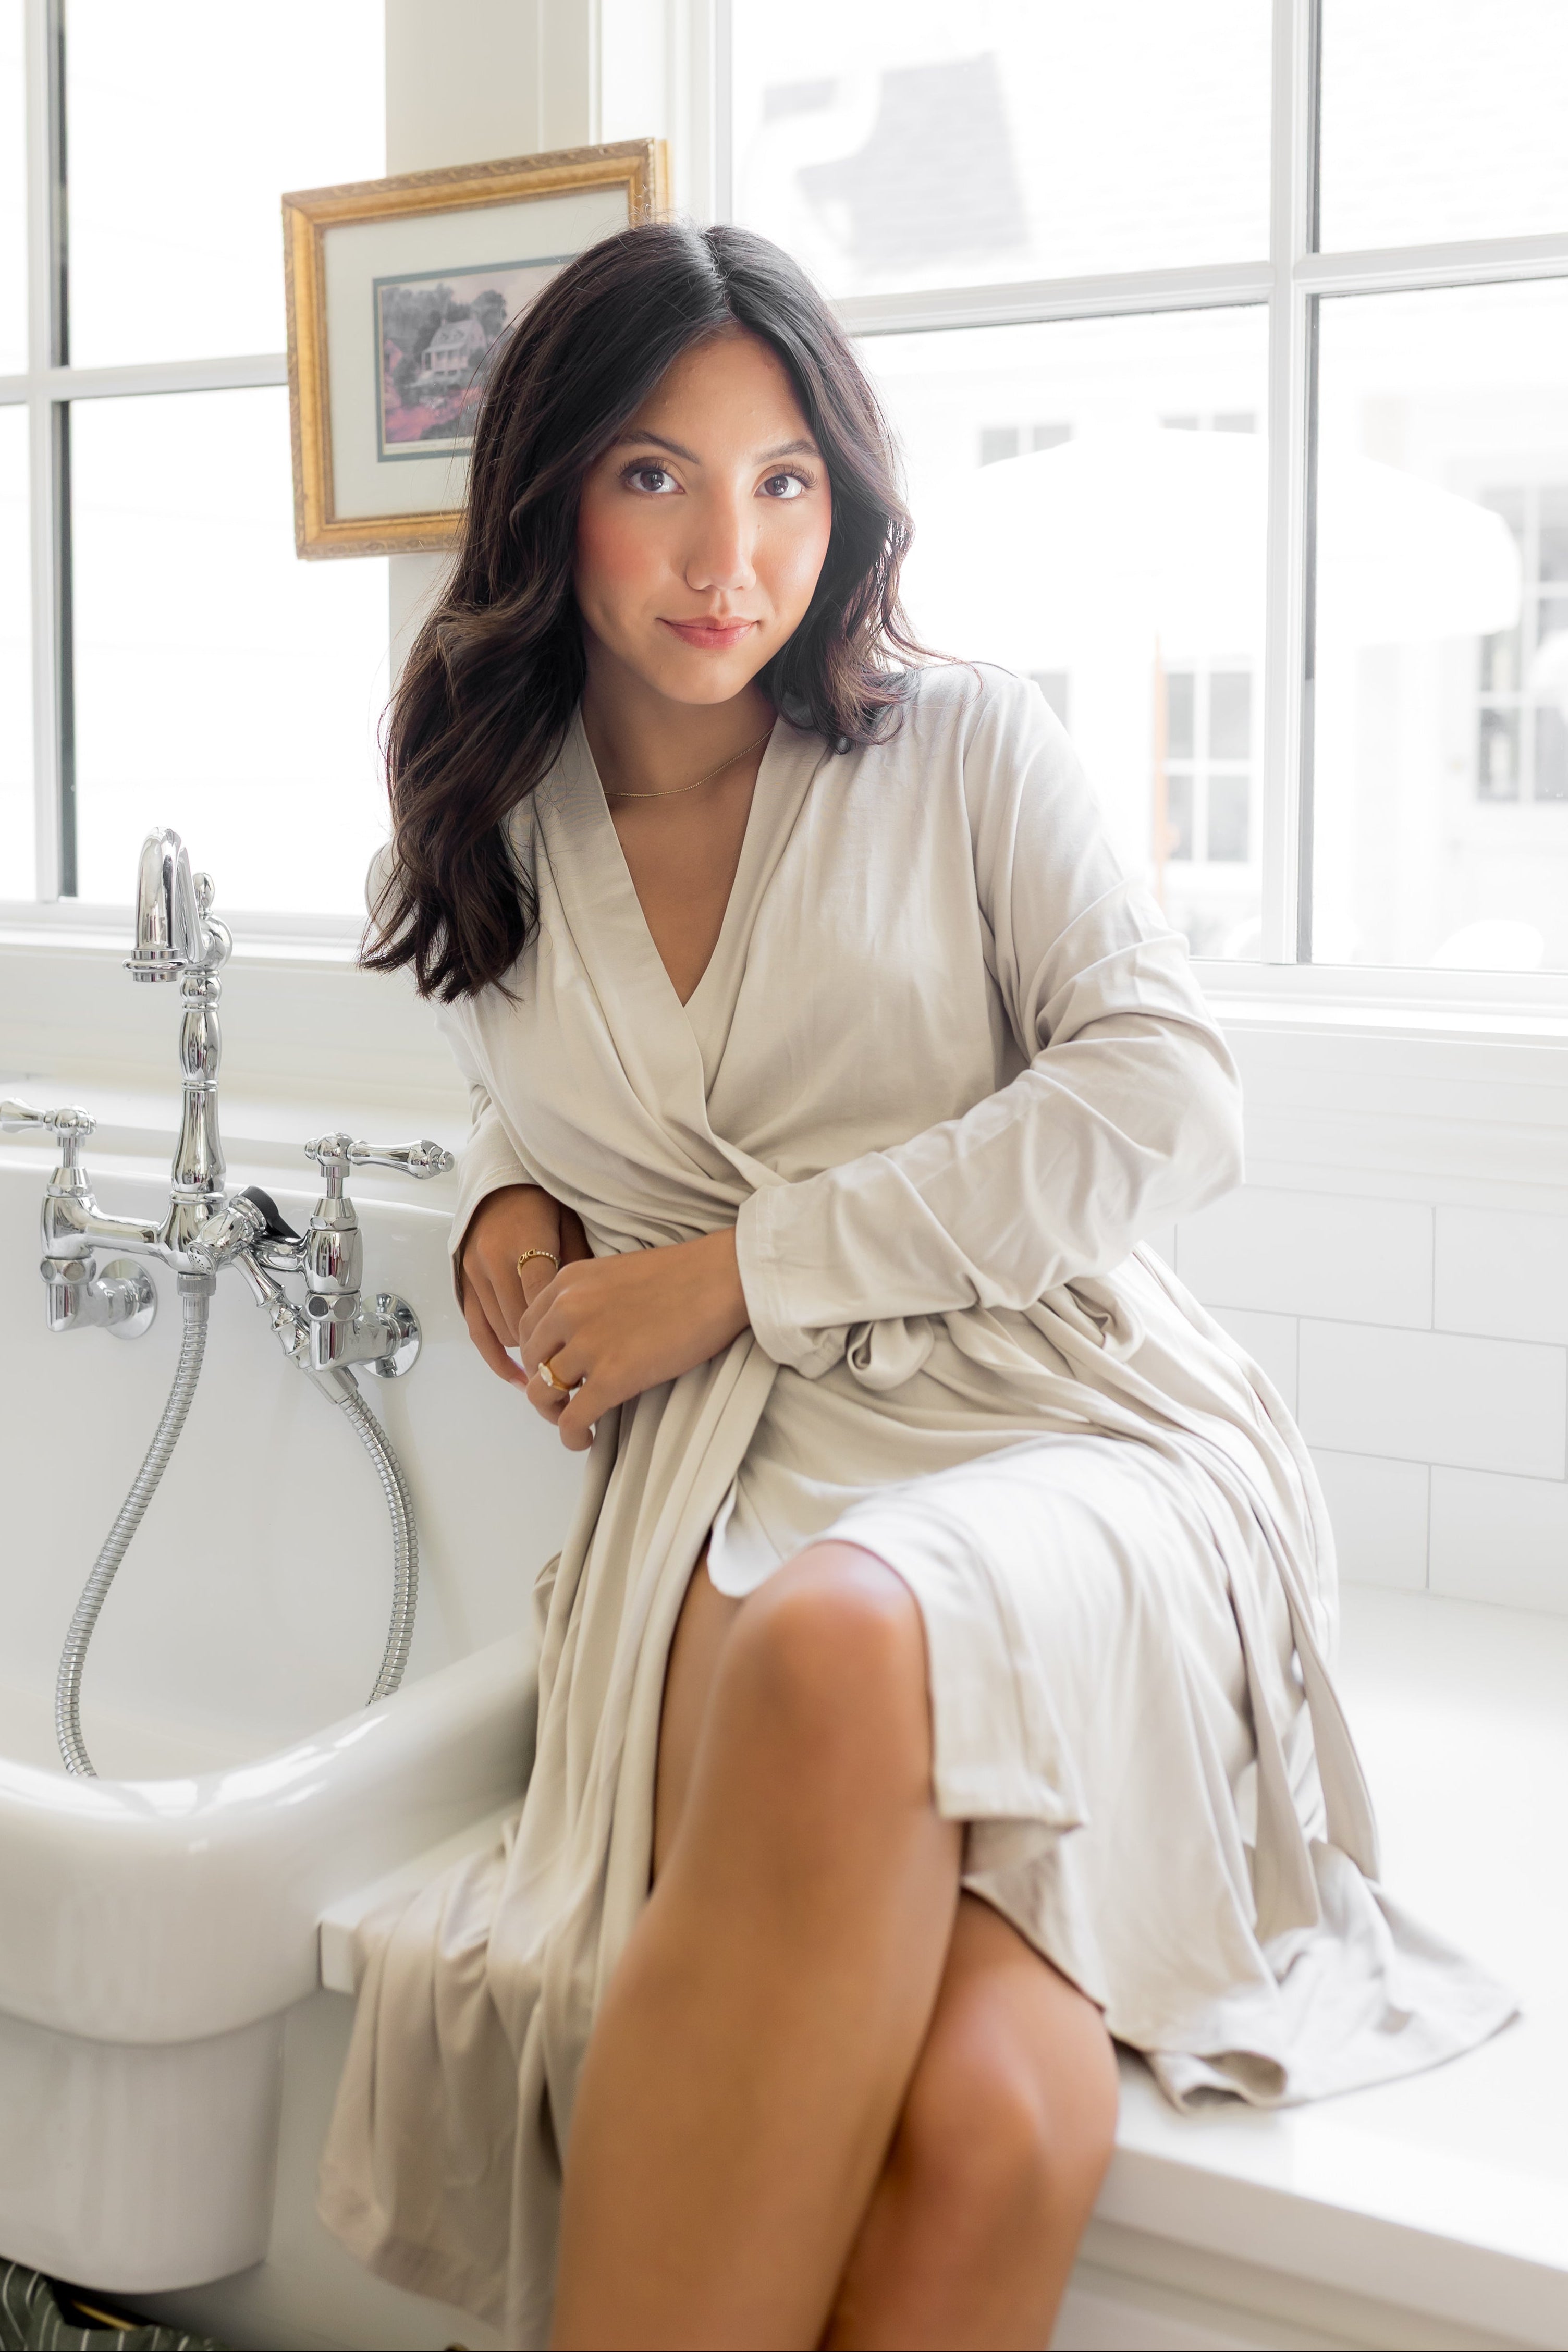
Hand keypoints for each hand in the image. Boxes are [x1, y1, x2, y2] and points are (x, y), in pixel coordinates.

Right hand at [459, 1184, 590, 1390]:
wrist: (502, 1183)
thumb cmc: (544, 1201)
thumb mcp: (571, 1224)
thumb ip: (579, 1266)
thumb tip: (594, 1312)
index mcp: (523, 1243)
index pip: (541, 1299)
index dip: (562, 1327)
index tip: (585, 1347)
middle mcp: (492, 1261)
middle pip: (521, 1322)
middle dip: (548, 1342)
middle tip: (577, 1359)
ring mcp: (474, 1275)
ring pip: (502, 1331)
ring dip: (528, 1347)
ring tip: (557, 1364)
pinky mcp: (464, 1285)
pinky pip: (477, 1331)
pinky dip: (496, 1358)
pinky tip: (518, 1377)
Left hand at [518, 1228, 749, 1450]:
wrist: (722, 1278)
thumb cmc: (685, 1275)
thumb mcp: (616, 1274)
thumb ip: (590, 1299)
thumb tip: (582, 1334)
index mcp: (567, 1283)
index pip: (526, 1329)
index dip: (536, 1356)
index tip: (553, 1370)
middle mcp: (567, 1310)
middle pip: (530, 1362)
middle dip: (543, 1385)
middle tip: (566, 1399)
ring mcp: (587, 1344)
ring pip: (542, 1394)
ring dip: (555, 1414)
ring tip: (576, 1421)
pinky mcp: (612, 1377)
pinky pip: (572, 1419)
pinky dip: (572, 1436)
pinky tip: (586, 1439)